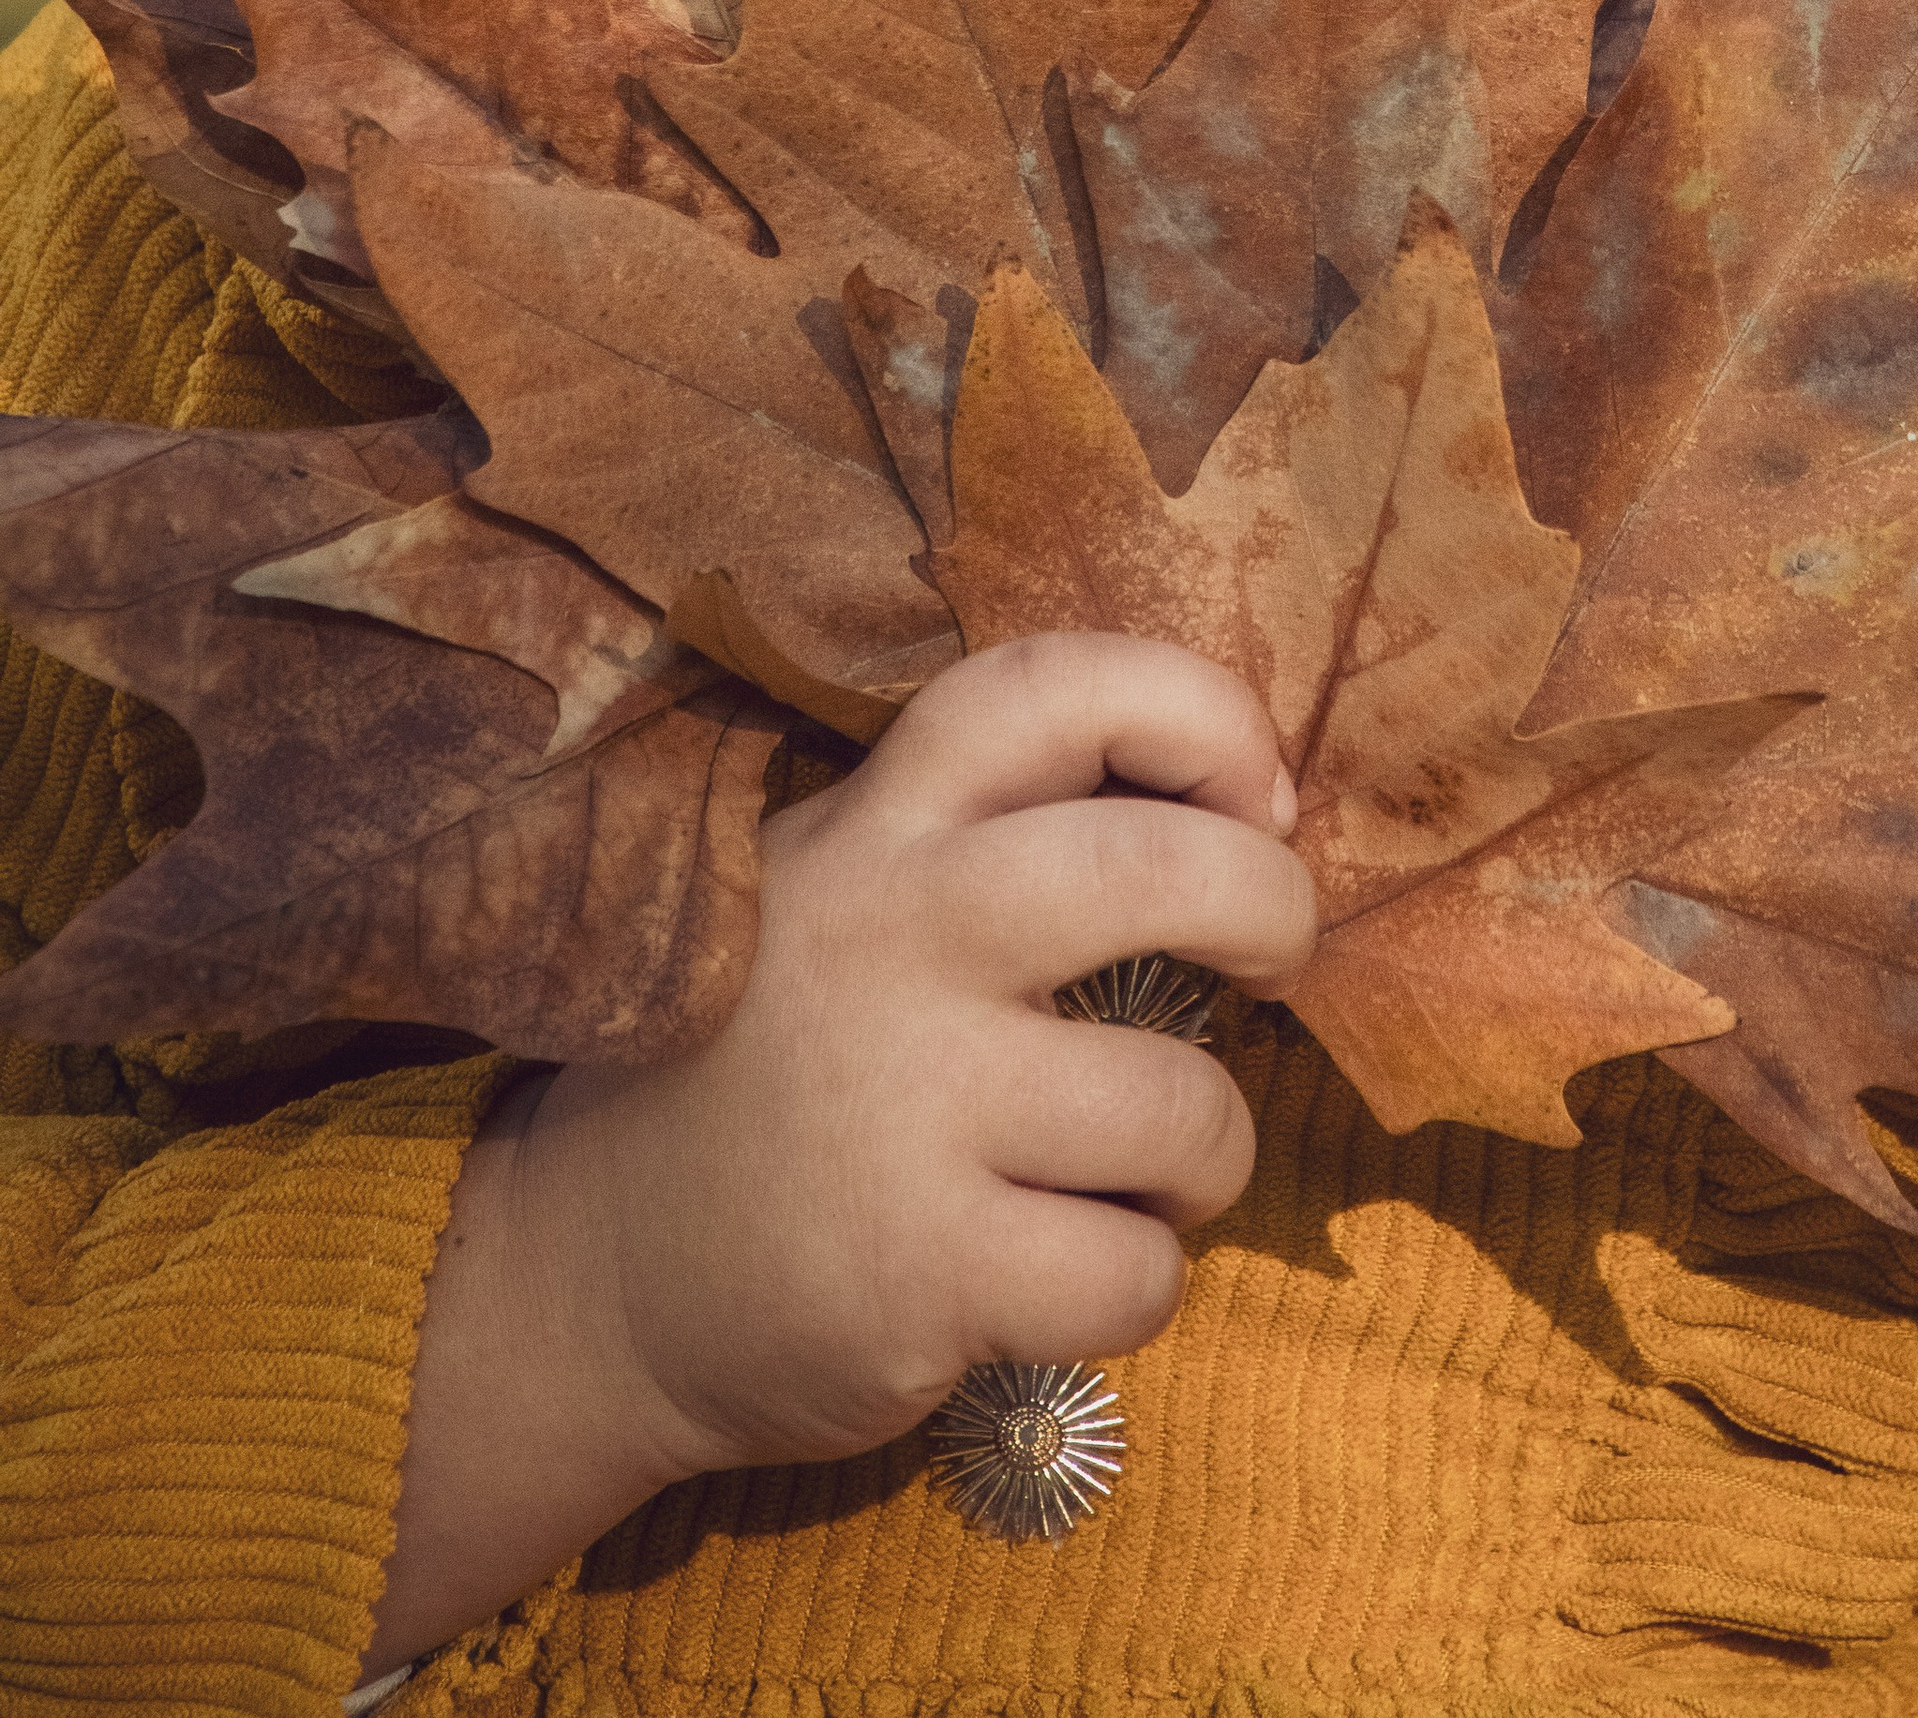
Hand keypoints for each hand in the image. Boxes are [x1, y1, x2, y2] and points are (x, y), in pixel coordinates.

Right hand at [367, 633, 1313, 1670]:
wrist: (594, 1278)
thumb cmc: (780, 1060)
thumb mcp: (848, 886)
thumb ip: (1002, 829)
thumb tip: (1251, 801)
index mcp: (877, 823)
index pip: (1053, 686)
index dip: (1199, 710)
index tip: (1256, 794)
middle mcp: (889, 935)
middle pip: (1163, 870)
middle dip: (1273, 908)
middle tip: (1269, 958)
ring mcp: (903, 1105)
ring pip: (1183, 1105)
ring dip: (1207, 1148)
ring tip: (1143, 1164)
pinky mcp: (919, 1272)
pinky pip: (1135, 1273)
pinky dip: (1139, 1281)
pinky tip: (1067, 1269)